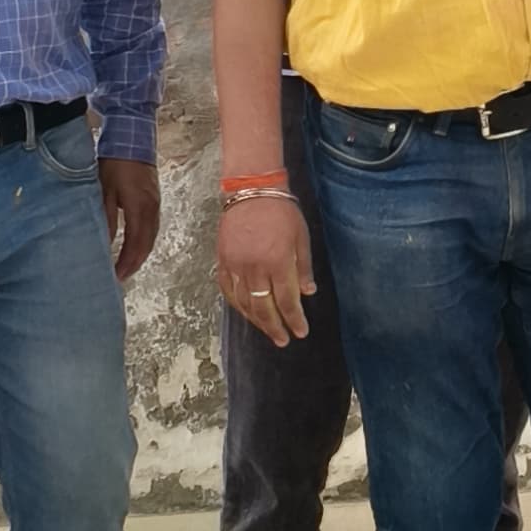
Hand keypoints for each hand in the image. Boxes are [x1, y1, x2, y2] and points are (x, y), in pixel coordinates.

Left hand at [99, 155, 159, 282]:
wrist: (132, 138)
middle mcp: (152, 209)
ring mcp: (155, 203)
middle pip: (147, 244)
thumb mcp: (104, 191)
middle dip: (135, 262)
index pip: (136, 244)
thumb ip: (105, 219)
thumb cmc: (115, 163)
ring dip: (141, 253)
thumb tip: (104, 244)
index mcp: (140, 208)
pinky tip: (136, 244)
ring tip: (128, 265)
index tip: (116, 276)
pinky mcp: (154, 198)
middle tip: (122, 277)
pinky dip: (144, 240)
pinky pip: (152, 226)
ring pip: (151, 236)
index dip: (127, 263)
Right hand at [216, 192, 314, 345]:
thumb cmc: (281, 211)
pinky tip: (246, 312)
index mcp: (277, 262)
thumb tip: (308, 293)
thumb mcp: (301, 237)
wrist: (251, 190)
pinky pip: (228, 291)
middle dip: (275, 327)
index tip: (301, 332)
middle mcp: (255, 268)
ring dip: (256, 321)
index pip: (287, 301)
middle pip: (264, 308)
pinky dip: (237, 305)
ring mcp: (235, 266)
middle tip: (283, 339)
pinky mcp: (222, 261)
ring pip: (244, 303)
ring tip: (268, 330)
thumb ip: (303, 267)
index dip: (294, 320)